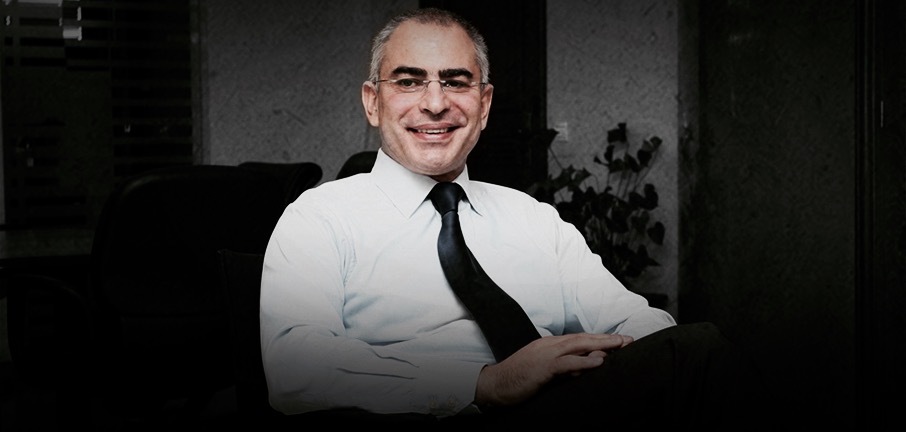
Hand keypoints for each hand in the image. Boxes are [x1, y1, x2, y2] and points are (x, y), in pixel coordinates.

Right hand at [474, 333, 631, 406]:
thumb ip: (564, 370)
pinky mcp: (542, 367)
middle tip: (629, 340)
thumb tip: (583, 370)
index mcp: (549, 345)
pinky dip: (584, 362)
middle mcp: (550, 345)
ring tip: (620, 345)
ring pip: (578, 346)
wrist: (495, 385)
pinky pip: (567, 363)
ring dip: (601, 345)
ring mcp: (546, 354)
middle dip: (607, 339)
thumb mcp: (545, 373)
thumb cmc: (519, 380)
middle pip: (583, 339)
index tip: (619, 342)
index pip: (579, 340)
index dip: (600, 340)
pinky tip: (599, 362)